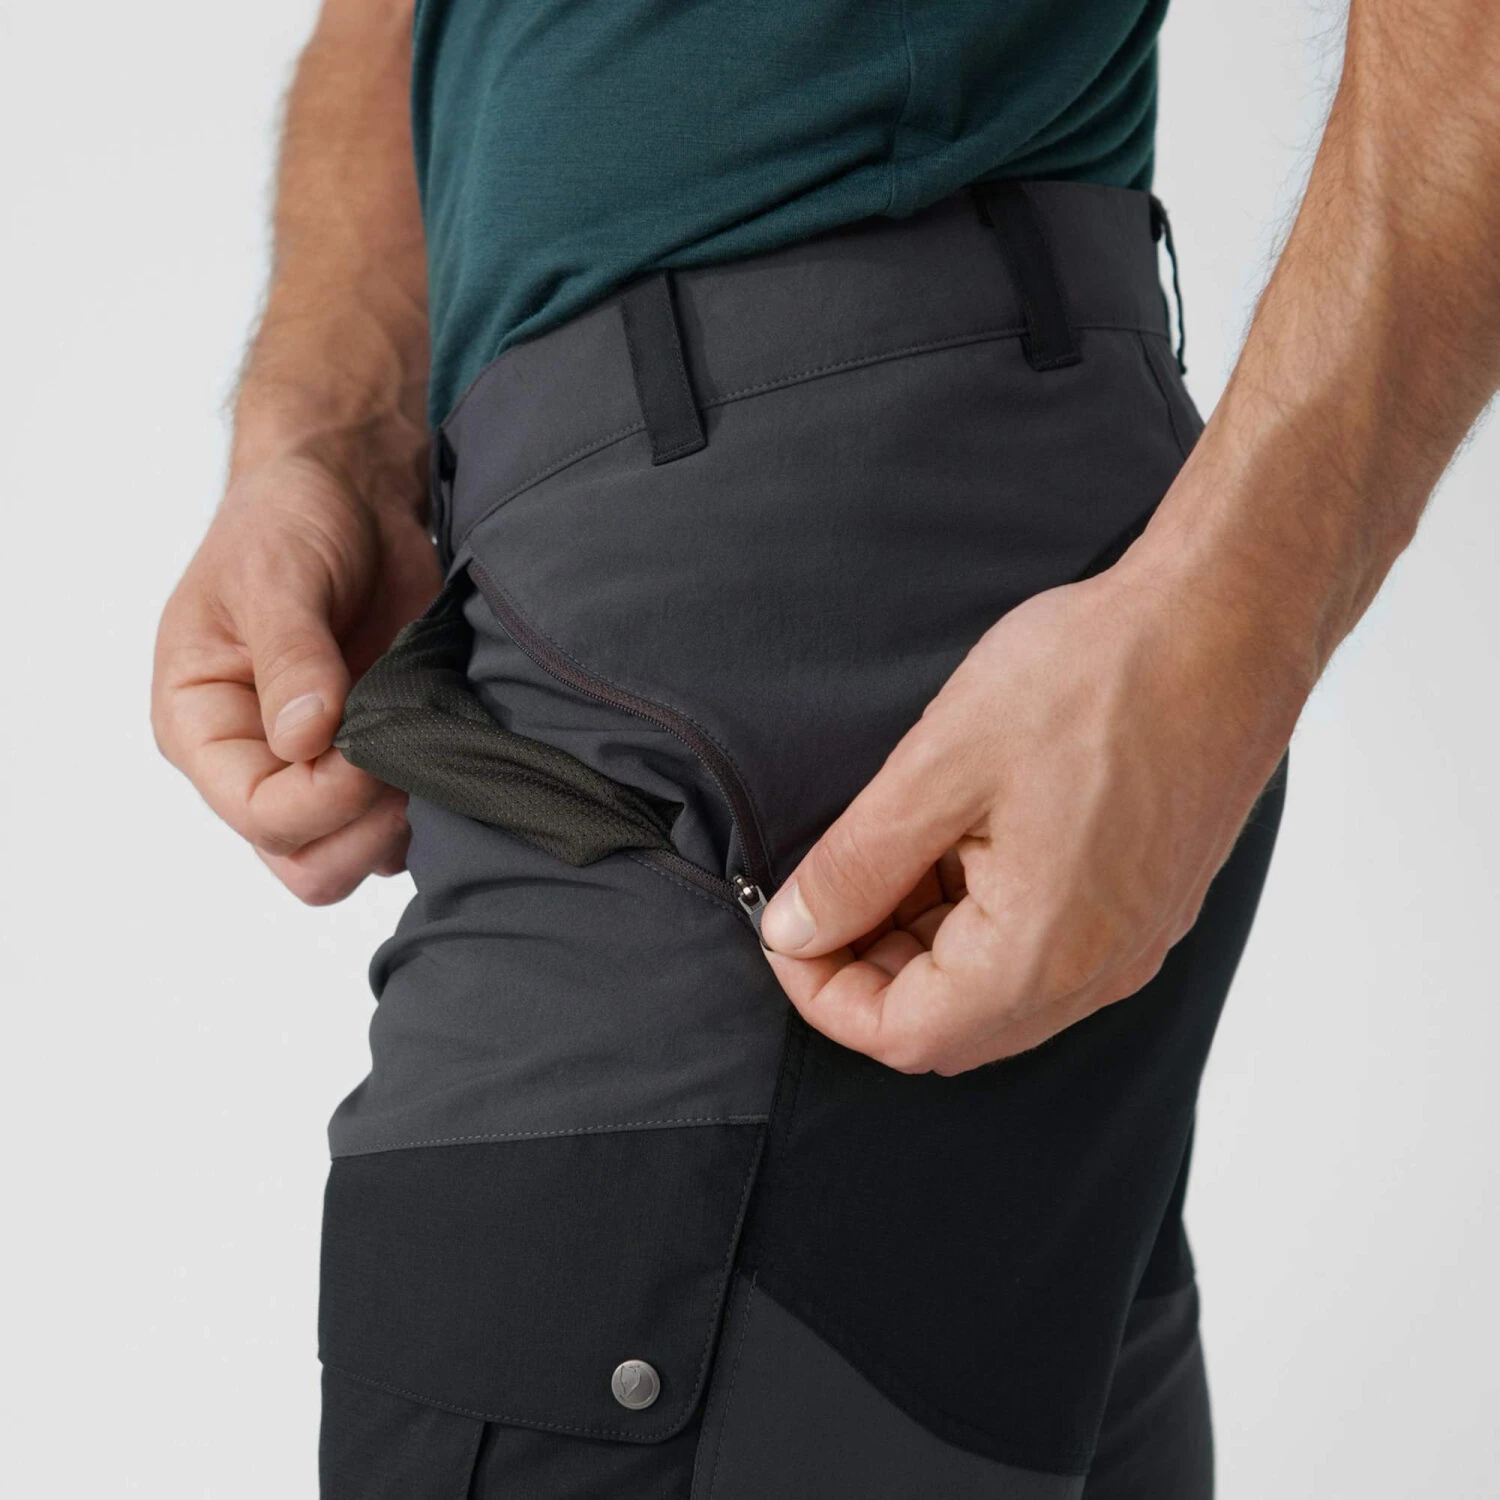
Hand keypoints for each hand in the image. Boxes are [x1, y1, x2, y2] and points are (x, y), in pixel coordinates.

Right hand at [152, 448, 439, 902]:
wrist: (348, 490)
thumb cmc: (287, 521)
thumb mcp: (277, 575)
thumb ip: (293, 656)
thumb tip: (306, 737)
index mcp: (202, 725)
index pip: (260, 816)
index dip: (326, 799)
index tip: (373, 743)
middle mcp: (256, 762)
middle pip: (307, 865)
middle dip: (366, 830)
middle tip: (412, 759)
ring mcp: (321, 768)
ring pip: (360, 857)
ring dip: (405, 822)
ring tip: (431, 747)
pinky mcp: (381, 756)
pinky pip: (406, 824)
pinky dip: (434, 804)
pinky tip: (449, 748)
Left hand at [757, 554, 1306, 1073]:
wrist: (1231, 622)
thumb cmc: (1100, 678)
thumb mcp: (942, 766)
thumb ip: (859, 864)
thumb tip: (795, 929)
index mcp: (1041, 956)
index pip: (901, 1035)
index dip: (823, 993)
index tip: (785, 927)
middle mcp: (1095, 973)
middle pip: (948, 1025)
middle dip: (867, 970)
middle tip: (825, 888)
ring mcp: (1129, 944)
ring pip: (992, 990)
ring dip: (920, 944)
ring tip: (887, 852)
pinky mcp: (1145, 907)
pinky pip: (1041, 952)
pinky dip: (977, 921)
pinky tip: (954, 844)